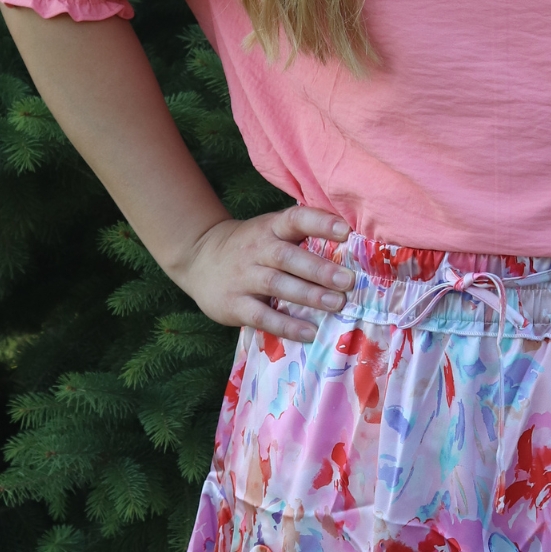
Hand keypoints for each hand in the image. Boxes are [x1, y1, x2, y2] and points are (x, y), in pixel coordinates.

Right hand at [168, 206, 353, 342]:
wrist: (198, 258)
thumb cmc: (250, 246)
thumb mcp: (270, 231)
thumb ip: (302, 237)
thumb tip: (353, 249)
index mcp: (270, 228)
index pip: (296, 219)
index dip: (320, 223)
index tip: (346, 231)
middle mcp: (257, 250)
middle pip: (288, 257)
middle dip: (319, 269)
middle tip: (348, 281)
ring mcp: (243, 277)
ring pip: (277, 285)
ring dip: (308, 295)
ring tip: (337, 304)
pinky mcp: (234, 304)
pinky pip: (262, 316)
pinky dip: (286, 325)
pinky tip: (310, 332)